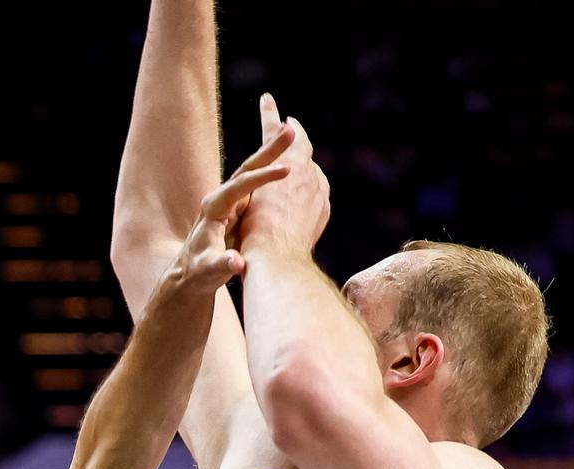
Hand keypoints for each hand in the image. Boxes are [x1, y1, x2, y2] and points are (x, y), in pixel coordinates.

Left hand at [156, 120, 297, 297]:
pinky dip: (273, 166)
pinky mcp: (240, 206)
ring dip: (272, 152)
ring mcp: (231, 200)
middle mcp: (221, 198)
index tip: (286, 170)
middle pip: (246, 169)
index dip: (262, 178)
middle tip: (290, 129)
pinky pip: (258, 181)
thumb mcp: (209, 272)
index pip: (238, 187)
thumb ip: (221, 265)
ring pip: (253, 170)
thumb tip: (237, 263)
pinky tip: (292, 155)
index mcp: (213, 210)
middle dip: (268, 150)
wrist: (191, 275)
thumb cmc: (199, 274)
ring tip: (292, 131)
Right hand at [239, 92, 330, 255]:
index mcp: (289, 165)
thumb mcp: (251, 198)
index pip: (277, 132)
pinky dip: (305, 187)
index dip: (270, 116)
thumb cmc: (254, 233)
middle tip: (287, 125)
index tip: (268, 101)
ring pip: (309, 170)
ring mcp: (319, 193)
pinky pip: (314, 191)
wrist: (277, 262)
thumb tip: (288, 156)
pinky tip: (295, 195)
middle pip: (301, 146)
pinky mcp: (322, 211)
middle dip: (291, 135)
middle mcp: (309, 174)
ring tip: (288, 163)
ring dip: (299, 163)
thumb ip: (270, 171)